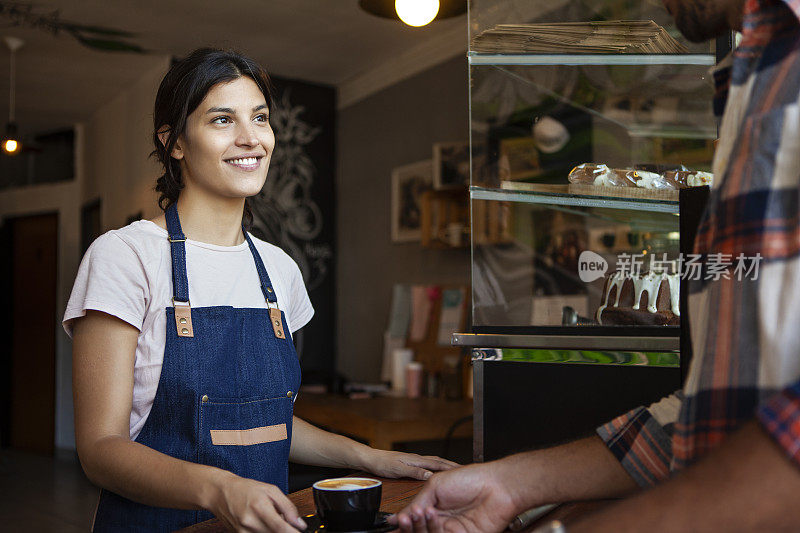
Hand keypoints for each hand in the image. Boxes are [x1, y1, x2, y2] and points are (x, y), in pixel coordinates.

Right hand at [210, 472, 306, 531]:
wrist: (221, 493)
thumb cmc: (246, 489)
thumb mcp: (271, 490)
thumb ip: (288, 507)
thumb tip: (299, 523)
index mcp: (260, 507)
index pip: (280, 528)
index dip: (293, 532)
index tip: (299, 530)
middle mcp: (250, 522)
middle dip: (284, 529)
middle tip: (282, 519)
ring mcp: (243, 532)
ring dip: (274, 530)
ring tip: (269, 518)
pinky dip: (265, 532)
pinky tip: (262, 523)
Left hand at [362, 449, 458, 479]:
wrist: (371, 458)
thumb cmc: (382, 464)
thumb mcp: (399, 470)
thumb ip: (415, 472)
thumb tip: (431, 475)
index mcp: (417, 459)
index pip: (438, 463)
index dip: (451, 467)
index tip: (462, 470)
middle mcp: (417, 458)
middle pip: (439, 461)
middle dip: (452, 464)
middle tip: (465, 469)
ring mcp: (414, 459)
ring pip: (434, 461)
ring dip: (445, 465)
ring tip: (455, 469)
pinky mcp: (410, 462)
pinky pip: (428, 463)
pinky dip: (437, 466)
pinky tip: (437, 469)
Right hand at [388, 463, 521, 532]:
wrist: (497, 486)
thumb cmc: (470, 479)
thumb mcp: (436, 486)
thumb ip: (417, 502)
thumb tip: (398, 516)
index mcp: (435, 508)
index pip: (415, 521)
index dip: (405, 522)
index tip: (395, 521)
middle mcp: (443, 522)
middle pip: (420, 531)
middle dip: (410, 526)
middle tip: (405, 518)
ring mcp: (453, 531)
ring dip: (421, 527)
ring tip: (420, 513)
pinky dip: (434, 531)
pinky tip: (433, 518)